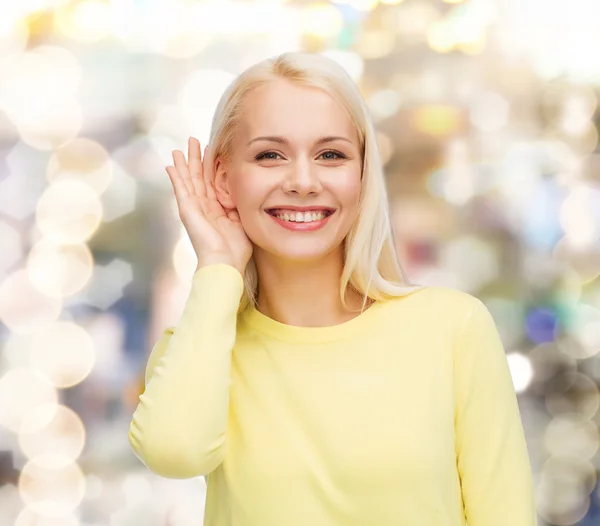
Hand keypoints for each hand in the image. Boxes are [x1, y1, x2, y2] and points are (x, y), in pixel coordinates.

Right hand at [166, 137, 252, 275]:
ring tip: (180, 148)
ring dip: (184, 163)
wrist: (224, 262)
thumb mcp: (242, 221)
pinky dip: (175, 177)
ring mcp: (194, 208)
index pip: (213, 183)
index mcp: (217, 210)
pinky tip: (170, 165)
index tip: (213, 150)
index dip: (212, 166)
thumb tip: (244, 192)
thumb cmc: (236, 249)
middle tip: (194, 140)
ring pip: (188, 180)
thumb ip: (240, 206)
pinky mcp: (187, 209)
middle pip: (198, 177)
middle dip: (196, 159)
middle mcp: (204, 207)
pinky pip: (180, 189)